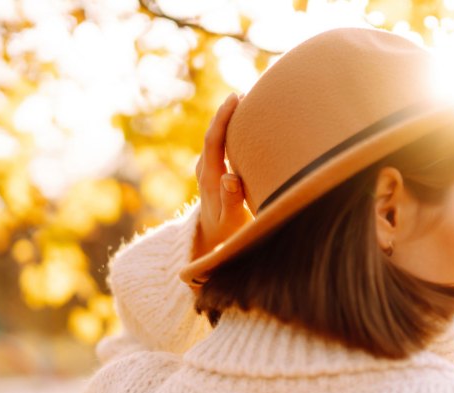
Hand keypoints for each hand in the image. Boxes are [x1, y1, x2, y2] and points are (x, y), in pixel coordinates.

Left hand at [192, 92, 252, 261]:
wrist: (211, 240)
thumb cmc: (226, 232)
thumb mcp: (231, 222)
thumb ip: (231, 200)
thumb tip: (230, 177)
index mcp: (209, 177)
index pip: (214, 140)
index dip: (223, 118)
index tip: (236, 98)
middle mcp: (205, 169)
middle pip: (213, 133)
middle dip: (227, 111)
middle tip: (246, 92)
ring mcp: (208, 168)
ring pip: (216, 136)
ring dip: (229, 119)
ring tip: (248, 102)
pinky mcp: (213, 169)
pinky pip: (220, 144)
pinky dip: (231, 130)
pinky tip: (246, 124)